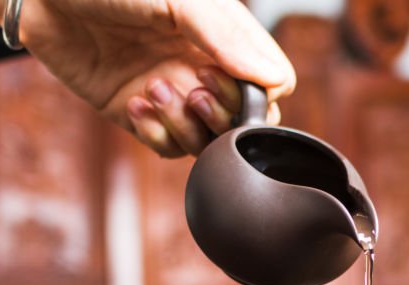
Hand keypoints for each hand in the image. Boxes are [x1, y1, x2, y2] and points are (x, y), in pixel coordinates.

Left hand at [0, 0, 295, 156]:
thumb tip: (274, 78)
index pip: (269, 83)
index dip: (257, 94)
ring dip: (184, 124)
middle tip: (193, 89)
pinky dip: (155, 134)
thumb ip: (227, 36)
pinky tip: (133, 104)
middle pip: (242, 120)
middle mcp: (202, 66)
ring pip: (206, 140)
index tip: (224, 78)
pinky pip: (167, 147)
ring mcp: (172, 92)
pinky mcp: (139, 114)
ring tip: (153, 89)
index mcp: (221, 37)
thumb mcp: (176, 0)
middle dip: (222, 115)